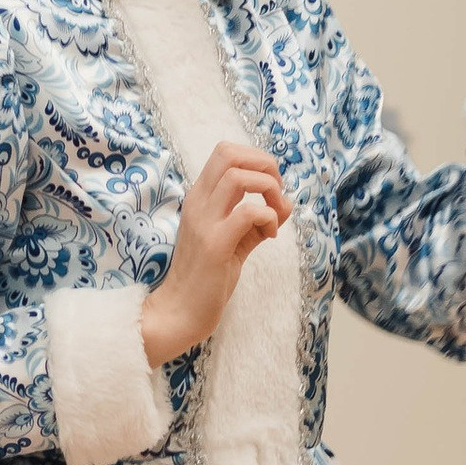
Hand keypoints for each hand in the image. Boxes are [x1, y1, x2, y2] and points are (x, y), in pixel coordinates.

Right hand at [140, 141, 292, 368]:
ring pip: (239, 177)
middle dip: (264, 165)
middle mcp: (199, 203)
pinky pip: (248, 213)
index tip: (269, 186)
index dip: (255, 159)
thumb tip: (286, 205)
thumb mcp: (234, 242)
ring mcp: (204, 222)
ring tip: (274, 214)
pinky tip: (269, 235)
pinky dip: (268, 218)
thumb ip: (257, 222)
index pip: (225, 153)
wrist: (179, 312)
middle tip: (275, 193)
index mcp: (200, 198)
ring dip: (268, 189)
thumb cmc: (206, 278)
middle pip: (230, 154)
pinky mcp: (214, 244)